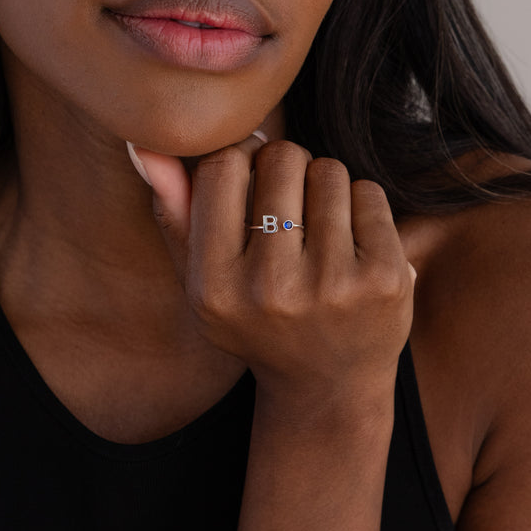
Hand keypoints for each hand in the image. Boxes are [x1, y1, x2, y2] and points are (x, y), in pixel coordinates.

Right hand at [129, 135, 415, 429]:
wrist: (327, 386)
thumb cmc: (256, 317)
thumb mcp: (202, 279)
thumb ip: (173, 211)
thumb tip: (145, 145)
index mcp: (214, 287)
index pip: (221, 167)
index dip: (238, 157)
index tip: (247, 173)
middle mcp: (271, 290)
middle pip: (281, 157)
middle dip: (284, 166)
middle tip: (287, 203)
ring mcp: (334, 286)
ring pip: (328, 171)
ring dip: (323, 185)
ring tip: (317, 227)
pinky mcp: (385, 280)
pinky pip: (368, 192)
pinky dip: (359, 205)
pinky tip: (351, 244)